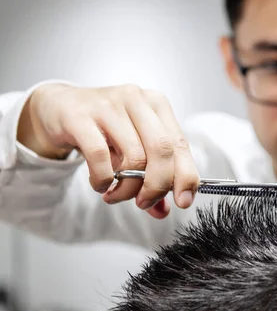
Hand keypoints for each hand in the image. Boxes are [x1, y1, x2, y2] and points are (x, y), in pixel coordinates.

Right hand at [18, 83, 199, 218]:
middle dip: (158, 185)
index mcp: (157, 104)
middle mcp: (136, 100)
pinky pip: (100, 157)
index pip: (180, 145)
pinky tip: (100, 185)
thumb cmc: (103, 128)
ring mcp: (108, 105)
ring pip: (134, 157)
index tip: (184, 201)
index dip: (186, 176)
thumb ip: (151, 178)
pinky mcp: (80, 117)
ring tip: (116, 195)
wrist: (57, 107)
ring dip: (127, 188)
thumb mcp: (132, 150)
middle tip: (145, 203)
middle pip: (162, 150)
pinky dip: (103, 179)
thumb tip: (163, 211)